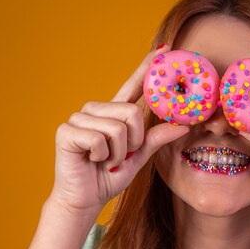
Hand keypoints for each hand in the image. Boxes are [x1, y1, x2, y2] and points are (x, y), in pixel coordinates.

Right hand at [48, 44, 189, 214]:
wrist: (86, 199)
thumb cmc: (109, 177)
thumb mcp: (138, 157)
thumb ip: (156, 139)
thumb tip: (184, 125)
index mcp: (114, 114)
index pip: (133, 86)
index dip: (146, 67)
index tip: (163, 49)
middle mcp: (96, 110)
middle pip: (132, 113)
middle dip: (133, 142)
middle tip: (120, 156)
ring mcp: (79, 118)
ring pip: (118, 129)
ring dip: (118, 154)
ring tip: (106, 160)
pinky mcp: (66, 131)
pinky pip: (99, 140)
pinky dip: (102, 157)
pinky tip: (91, 161)